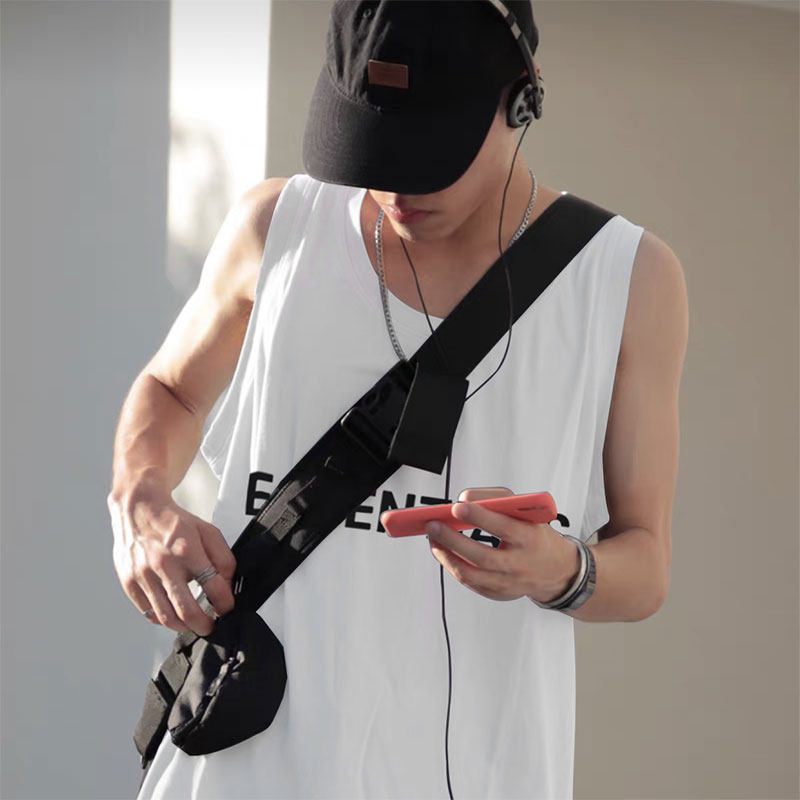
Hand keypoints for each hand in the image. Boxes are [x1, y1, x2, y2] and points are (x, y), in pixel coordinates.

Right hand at [107, 478, 236, 634]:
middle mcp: (163, 564)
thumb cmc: (173, 522)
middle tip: (210, 627)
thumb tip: (227, 585)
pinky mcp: (129, 582)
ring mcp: (143, 575)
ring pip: (165, 617)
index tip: (227, 608)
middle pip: (186, 610)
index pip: (213, 586)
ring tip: (192, 624)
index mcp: (187, 550)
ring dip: (183, 626)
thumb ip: (222, 558)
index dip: (225, 603)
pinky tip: (171, 614)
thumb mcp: (207, 532)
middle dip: (203, 625)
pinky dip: (161, 619)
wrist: (139, 509)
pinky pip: (147, 612)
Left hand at [426, 486, 579, 602]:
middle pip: (481, 556)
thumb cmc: (534, 533)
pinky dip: (452, 566)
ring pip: (469, 574)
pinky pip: (469, 582)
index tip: (456, 507)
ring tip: (432, 538)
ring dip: (445, 555)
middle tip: (433, 524)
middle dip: (452, 539)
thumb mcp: (525, 510)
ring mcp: (507, 583)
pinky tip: (443, 552)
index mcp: (530, 539)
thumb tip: (464, 499)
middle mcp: (519, 564)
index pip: (503, 528)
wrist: (554, 568)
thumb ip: (496, 499)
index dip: (479, 517)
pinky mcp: (497, 593)